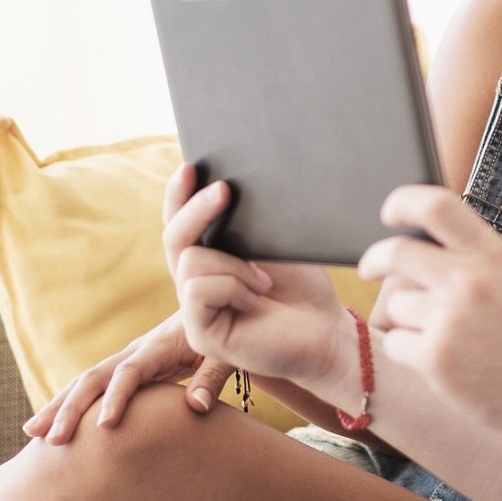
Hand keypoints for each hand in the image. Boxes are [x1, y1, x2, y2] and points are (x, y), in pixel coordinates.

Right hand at [21, 312, 230, 443]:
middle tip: (49, 440)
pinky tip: (53, 426)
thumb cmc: (224, 334)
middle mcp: (135, 352)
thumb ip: (212, 378)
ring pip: (84, 382)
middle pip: (93, 378)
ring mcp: (126, 359)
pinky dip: (70, 404)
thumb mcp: (224, 355)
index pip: (129, 374)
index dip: (116, 398)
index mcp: (157, 348)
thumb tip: (197, 408)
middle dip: (69, 408)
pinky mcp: (126, 367)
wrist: (216, 309)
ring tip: (32, 434)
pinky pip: (93, 386)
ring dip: (58, 406)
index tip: (104, 426)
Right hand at [163, 164, 352, 386]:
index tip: (191, 166)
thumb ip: (242, 223)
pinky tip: (254, 297)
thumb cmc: (304, 287)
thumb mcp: (272, 242)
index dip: (179, 194)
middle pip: (174, 236)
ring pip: (189, 261)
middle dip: (197, 208)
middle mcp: (195, 283)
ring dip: (233, 263)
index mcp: (209, 259)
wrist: (327, 331)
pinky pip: (198, 289)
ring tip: (264, 280)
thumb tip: (222, 184)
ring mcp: (195, 310)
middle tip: (225, 190)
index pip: (179, 222)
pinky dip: (231, 285)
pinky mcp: (201, 334)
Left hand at [360, 185, 501, 438]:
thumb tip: (421, 236)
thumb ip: (474, 255)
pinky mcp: (435, 358)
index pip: (437, 205)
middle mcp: (470, 281)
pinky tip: (440, 359)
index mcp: (493, 254)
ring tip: (443, 336)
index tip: (389, 213)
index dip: (403, 202)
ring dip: (407, 319)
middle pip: (396, 252)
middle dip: (374, 259)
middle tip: (368, 267)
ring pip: (395, 304)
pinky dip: (409, 351)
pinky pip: (395, 342)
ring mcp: (450, 320)